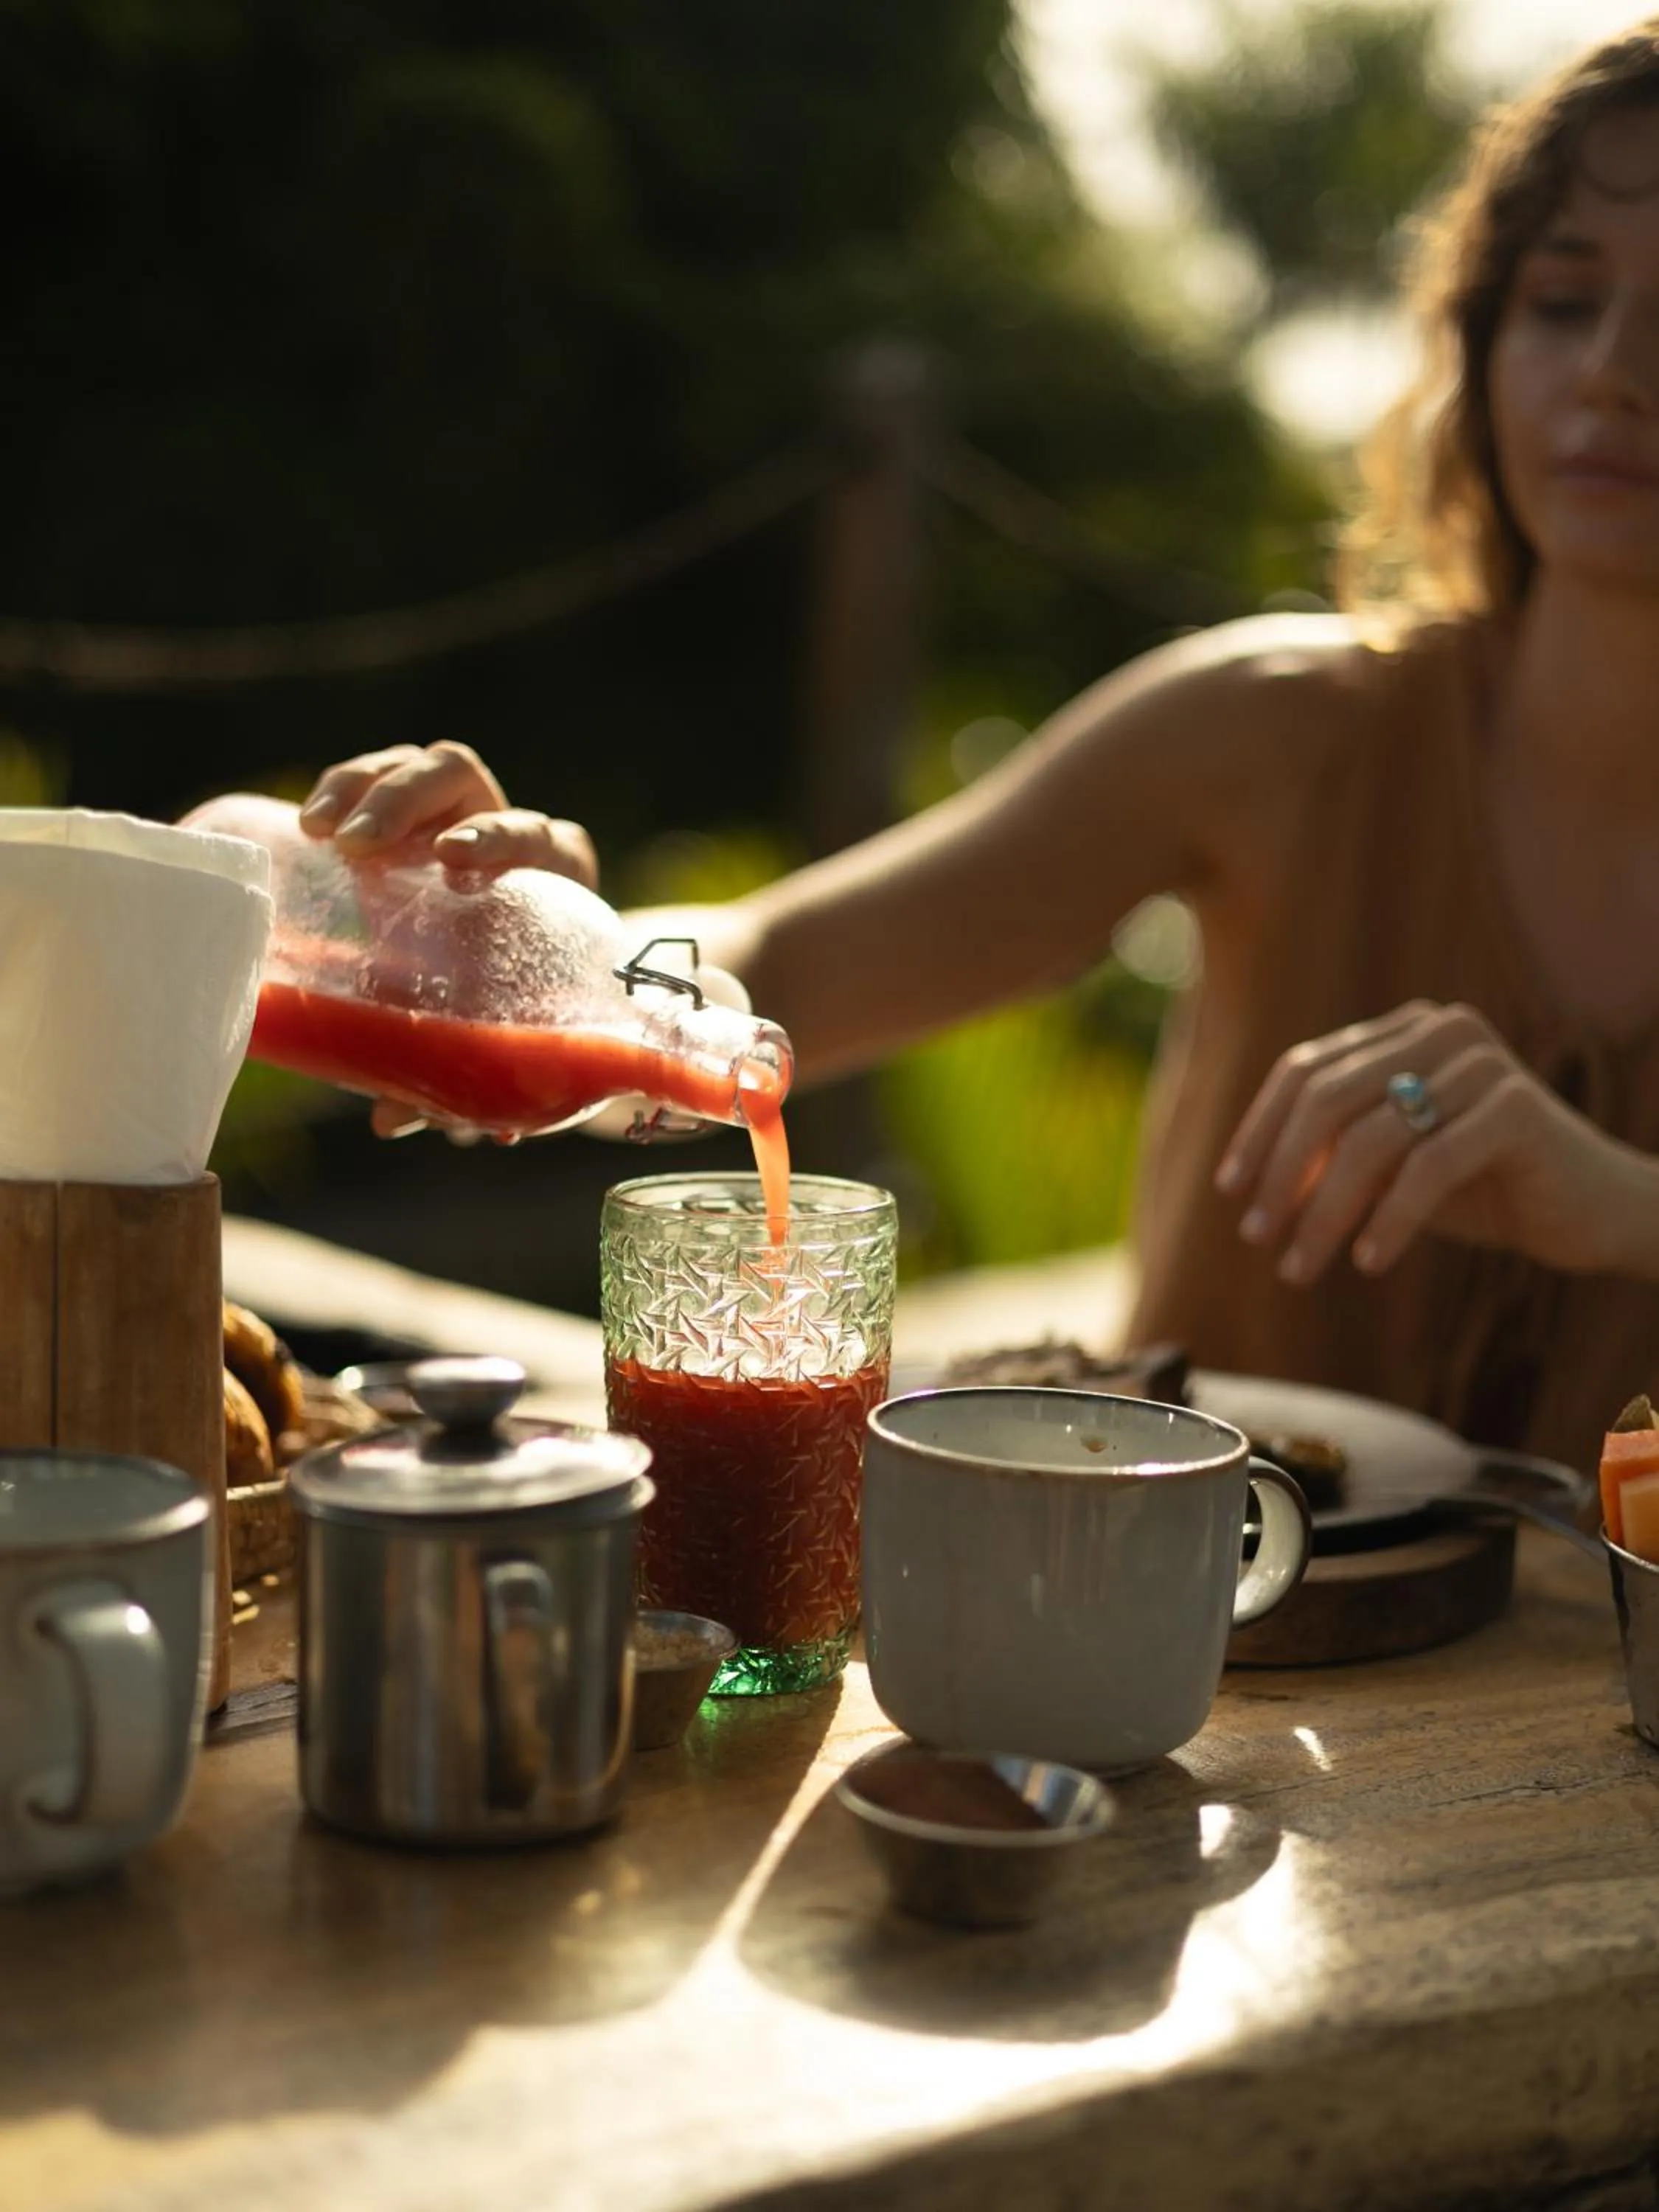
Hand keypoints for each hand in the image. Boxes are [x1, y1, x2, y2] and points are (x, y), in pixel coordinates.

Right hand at [299, 742, 595, 1140]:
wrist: (511, 980)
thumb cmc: (513, 1011)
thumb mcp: (492, 1037)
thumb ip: (452, 1077)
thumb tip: (388, 1120)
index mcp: (554, 877)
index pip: (538, 836)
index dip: (499, 838)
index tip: (454, 858)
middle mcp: (504, 830)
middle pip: (459, 776)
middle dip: (405, 799)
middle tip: (359, 844)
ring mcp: (451, 813)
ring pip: (412, 767)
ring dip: (361, 787)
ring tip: (318, 832)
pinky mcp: (405, 815)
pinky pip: (371, 779)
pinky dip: (339, 788)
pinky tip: (306, 825)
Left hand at [1214, 1000, 1658, 1282]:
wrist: (1592, 1211)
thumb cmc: (1483, 1189)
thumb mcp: (1392, 1170)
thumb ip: (1333, 1161)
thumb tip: (1255, 1189)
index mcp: (1404, 1030)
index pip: (1305, 1070)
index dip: (1258, 1131)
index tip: (1229, 1191)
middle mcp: (1439, 1031)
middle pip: (1326, 1100)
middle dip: (1280, 1175)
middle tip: (1256, 1237)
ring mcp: (1480, 1063)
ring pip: (1369, 1141)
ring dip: (1323, 1213)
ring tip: (1301, 1267)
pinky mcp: (1515, 1108)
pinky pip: (1427, 1169)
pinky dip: (1388, 1221)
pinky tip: (1368, 1262)